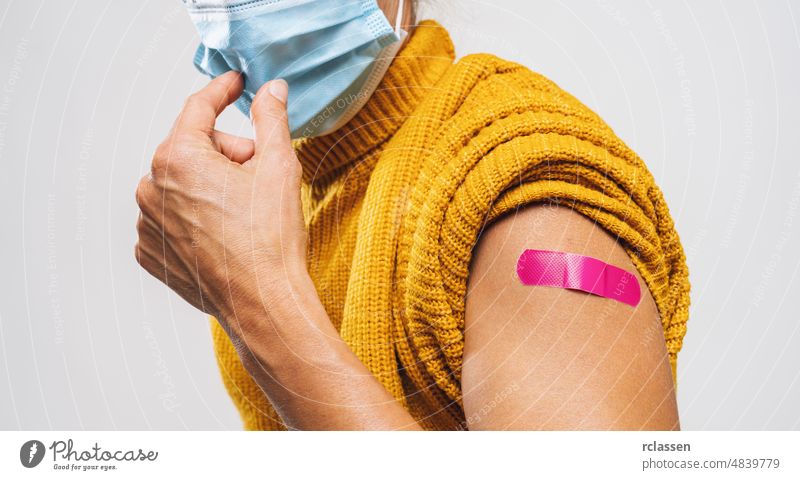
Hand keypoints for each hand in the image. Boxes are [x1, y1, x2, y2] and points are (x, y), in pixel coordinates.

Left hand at [135, 71, 306, 335]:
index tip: (236, 84)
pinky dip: (196, 219)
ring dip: (211, 188)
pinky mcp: (150, 252)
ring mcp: (147, 223)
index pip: (200, 108)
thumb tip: (271, 90)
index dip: (223, 91)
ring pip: (182, 185)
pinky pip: (172, 218)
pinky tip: (224, 237)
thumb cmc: (270, 240)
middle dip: (228, 155)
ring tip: (243, 216)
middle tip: (259, 179)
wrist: (263, 304)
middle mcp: (151, 186)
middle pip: (193, 149)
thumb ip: (271, 119)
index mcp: (177, 157)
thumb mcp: (279, 167)